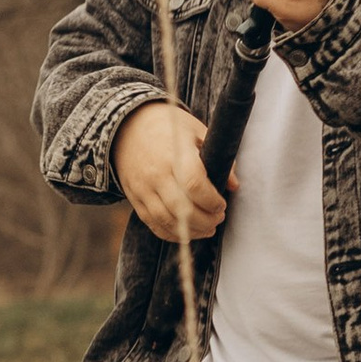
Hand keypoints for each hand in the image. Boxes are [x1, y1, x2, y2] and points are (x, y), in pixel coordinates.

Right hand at [112, 100, 227, 242]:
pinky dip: (171, 233)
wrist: (128, 128)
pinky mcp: (134, 198)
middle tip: (218, 218)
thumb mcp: (196, 131)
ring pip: (167, 220)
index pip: (194, 184)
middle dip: (205, 220)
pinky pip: (153, 224)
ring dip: (191, 231)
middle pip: (182, 208)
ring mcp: (143, 188)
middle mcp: (156, 173)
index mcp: (174, 153)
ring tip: (207, 229)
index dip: (212, 200)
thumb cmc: (168, 128)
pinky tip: (186, 232)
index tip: (222, 204)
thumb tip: (233, 185)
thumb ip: (217, 157)